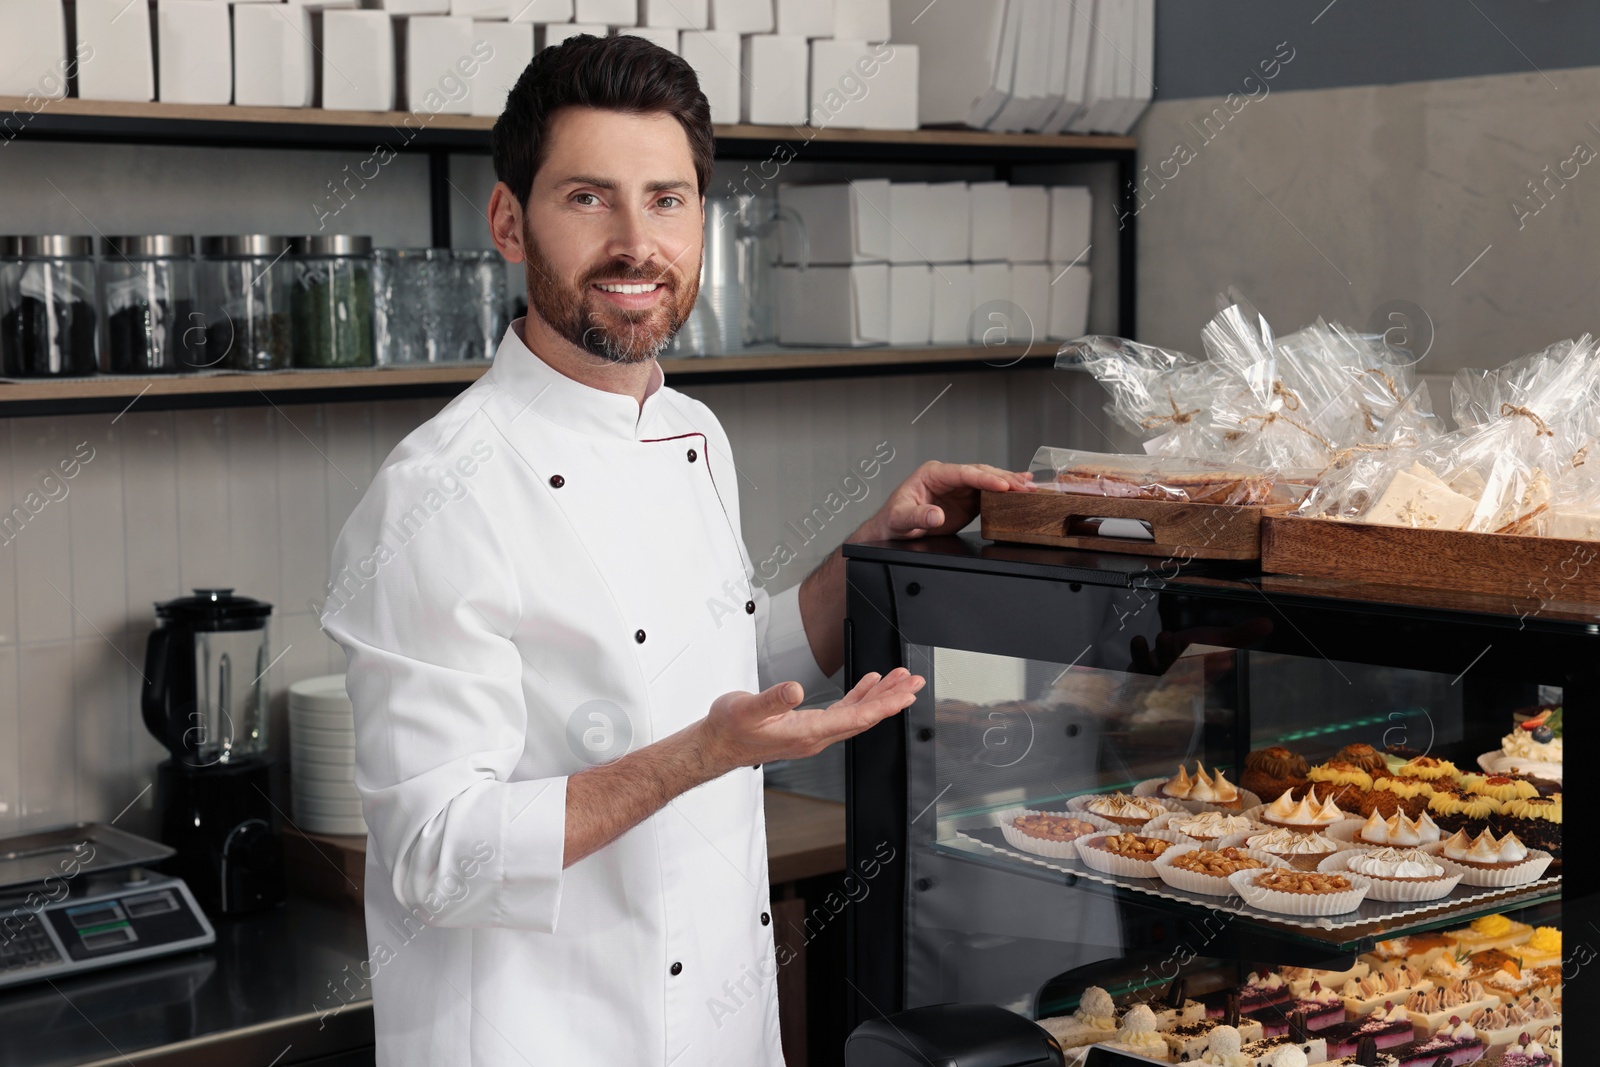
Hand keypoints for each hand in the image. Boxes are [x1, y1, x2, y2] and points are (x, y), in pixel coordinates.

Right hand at [698, 668, 924, 773]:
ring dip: (880, 697)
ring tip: (900, 680)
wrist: (716, 744)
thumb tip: (795, 690)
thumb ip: (773, 700)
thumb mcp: (748, 709)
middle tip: (914, 682)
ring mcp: (814, 733)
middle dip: (892, 698)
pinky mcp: (807, 727)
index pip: (856, 718)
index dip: (883, 704)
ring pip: (857, 715)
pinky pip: (843, 713)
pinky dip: (859, 697)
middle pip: (864, 717)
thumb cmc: (729, 729)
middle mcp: (816, 736)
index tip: (905, 694)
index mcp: (807, 732)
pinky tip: (869, 684)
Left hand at [856, 461, 1031, 540]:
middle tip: (1026, 487)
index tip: (1002, 484)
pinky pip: (988, 492)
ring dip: (1009, 483)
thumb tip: (935, 515)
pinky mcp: (966, 499)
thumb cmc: (893, 520)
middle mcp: (948, 476)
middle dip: (1004, 479)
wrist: (893, 529)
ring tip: (1031, 487)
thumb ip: (918, 516)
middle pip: (981, 473)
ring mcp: (959, 487)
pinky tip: (1022, 487)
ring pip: (988, 479)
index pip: (963, 472)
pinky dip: (1006, 491)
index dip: (984, 478)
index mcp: (933, 473)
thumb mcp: (901, 519)